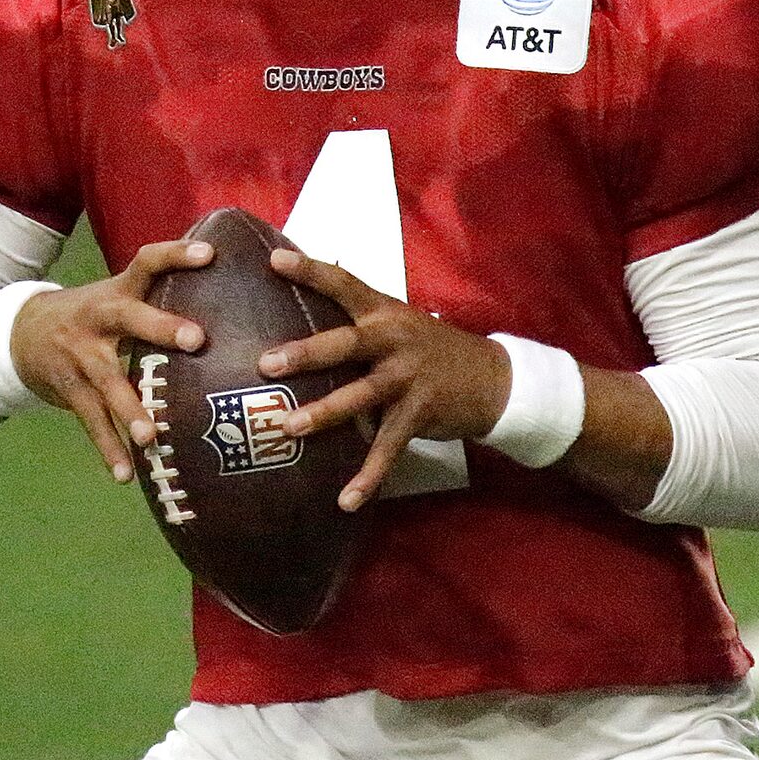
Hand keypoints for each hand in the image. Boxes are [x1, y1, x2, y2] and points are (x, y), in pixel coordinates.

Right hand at [10, 238, 213, 481]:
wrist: (20, 333)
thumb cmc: (94, 314)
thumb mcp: (118, 294)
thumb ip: (160, 296)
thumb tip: (232, 293)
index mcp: (118, 291)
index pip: (147, 263)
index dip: (175, 255)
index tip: (208, 254)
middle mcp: (100, 319)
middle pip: (131, 318)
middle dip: (163, 328)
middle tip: (197, 340)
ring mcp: (82, 356)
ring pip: (109, 382)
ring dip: (131, 410)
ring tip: (153, 436)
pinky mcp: (71, 389)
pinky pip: (92, 421)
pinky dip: (109, 449)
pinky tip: (127, 474)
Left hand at [258, 248, 515, 510]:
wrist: (491, 379)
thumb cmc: (431, 349)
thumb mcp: (400, 323)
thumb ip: (358, 322)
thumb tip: (299, 313)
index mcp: (385, 312)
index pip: (344, 283)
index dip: (310, 270)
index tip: (274, 260)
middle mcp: (395, 340)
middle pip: (346, 343)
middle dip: (306, 353)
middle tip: (267, 363)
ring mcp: (408, 377)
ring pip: (361, 395)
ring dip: (325, 412)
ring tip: (290, 427)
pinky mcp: (419, 413)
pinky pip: (388, 447)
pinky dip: (368, 476)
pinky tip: (345, 499)